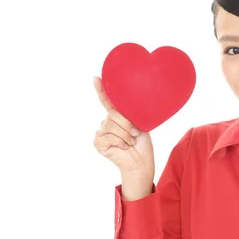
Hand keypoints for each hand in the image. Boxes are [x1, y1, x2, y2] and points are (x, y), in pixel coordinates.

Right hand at [93, 76, 154, 195]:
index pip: (106, 100)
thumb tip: (137, 100)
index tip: (96, 78)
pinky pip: (108, 137)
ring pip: (111, 126)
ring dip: (125, 135)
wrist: (141, 160)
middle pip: (112, 115)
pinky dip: (120, 142)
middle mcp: (106, 122)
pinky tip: (123, 147)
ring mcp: (101, 133)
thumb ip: (132, 114)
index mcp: (116, 116)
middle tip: (135, 134)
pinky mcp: (98, 143)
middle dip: (126, 125)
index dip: (101, 89)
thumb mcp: (140, 124)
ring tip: (130, 142)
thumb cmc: (142, 143)